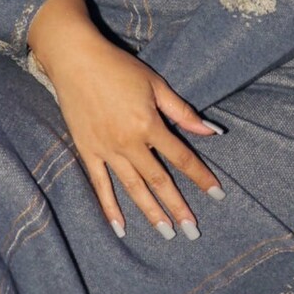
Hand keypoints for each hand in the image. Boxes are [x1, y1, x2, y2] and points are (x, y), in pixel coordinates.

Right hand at [28, 0, 222, 240]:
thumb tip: (211, 132)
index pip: (182, 158)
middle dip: (178, 207)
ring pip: (133, 188)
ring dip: (151, 213)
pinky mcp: (87, 151)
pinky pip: (100, 185)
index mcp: (148, 124)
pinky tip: (121, 228)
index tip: (218, 194)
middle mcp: (128, 142)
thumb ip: (182, 112)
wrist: (75, 60)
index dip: (201, 177)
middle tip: (193, 231)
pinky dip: (110, 208)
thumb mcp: (156, 85)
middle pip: (159, 180)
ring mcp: (106, 149)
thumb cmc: (119, 68)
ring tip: (167, 234)